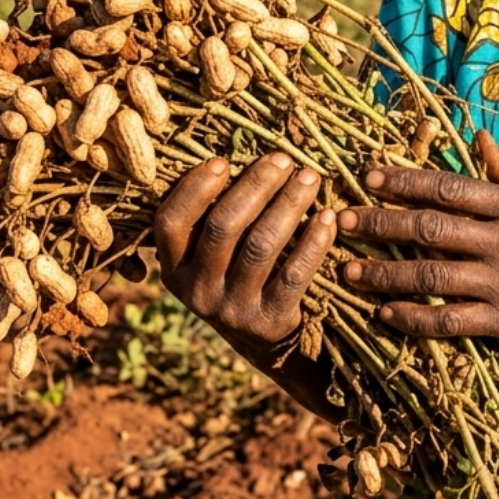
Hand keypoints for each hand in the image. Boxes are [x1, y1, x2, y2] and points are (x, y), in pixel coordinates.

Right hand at [154, 153, 335, 358]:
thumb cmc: (234, 275)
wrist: (262, 341)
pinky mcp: (269, 321)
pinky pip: (294, 274)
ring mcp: (232, 309)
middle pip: (223, 227)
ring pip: (261, 245)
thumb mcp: (206, 256)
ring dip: (288, 204)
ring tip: (309, 177)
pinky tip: (327, 217)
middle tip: (283, 159)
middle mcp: (197, 291)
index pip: (171, 222)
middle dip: (256, 185)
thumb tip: (233, 157)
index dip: (194, 189)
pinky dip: (313, 242)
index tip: (223, 160)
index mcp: (173, 269)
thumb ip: (208, 218)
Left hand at [338, 130, 498, 349]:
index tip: (369, 177)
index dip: (405, 181)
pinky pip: (448, 321)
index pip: (448, 188)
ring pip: (430, 276)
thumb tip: (477, 137)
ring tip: (348, 269)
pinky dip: (413, 318)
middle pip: (429, 229)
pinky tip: (383, 314)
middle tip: (342, 219)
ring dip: (384, 272)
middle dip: (380, 223)